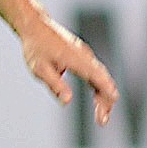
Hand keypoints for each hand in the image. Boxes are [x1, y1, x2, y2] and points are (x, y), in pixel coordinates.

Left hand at [19, 9, 117, 123]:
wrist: (35, 26)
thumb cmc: (36, 47)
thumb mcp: (40, 69)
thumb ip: (55, 85)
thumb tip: (67, 101)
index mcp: (76, 59)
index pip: (97, 76)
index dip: (106, 91)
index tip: (111, 104)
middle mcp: (85, 56)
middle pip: (103, 79)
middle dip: (106, 100)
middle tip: (102, 121)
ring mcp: (85, 55)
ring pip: (101, 77)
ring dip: (104, 95)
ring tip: (102, 116)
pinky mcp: (83, 56)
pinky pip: (96, 73)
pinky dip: (99, 87)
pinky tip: (98, 99)